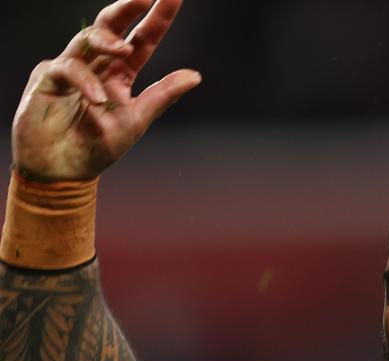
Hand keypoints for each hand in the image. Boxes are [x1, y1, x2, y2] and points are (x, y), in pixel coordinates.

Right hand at [11, 0, 199, 180]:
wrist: (63, 171)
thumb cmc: (97, 147)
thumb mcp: (136, 120)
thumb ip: (162, 96)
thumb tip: (195, 75)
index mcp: (121, 74)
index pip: (143, 40)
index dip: (158, 19)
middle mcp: (97, 66)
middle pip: (111, 26)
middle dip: (128, 8)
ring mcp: (71, 68)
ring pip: (88, 38)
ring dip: (108, 39)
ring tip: (124, 50)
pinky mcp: (48, 78)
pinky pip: (68, 68)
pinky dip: (85, 81)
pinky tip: (98, 99)